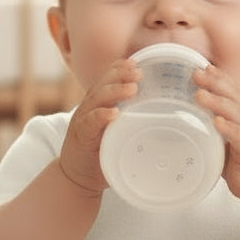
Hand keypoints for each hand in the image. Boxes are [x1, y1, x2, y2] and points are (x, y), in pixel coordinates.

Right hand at [59, 59, 141, 194]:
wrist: (78, 176)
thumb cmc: (102, 153)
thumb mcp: (118, 133)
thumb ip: (132, 123)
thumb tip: (162, 121)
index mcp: (99, 103)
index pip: (108, 78)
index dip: (121, 68)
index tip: (138, 63)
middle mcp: (90, 107)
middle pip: (103, 83)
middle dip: (121, 74)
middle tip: (139, 72)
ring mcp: (84, 120)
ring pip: (97, 98)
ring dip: (115, 91)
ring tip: (132, 88)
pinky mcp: (82, 136)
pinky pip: (91, 122)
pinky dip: (102, 116)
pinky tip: (114, 113)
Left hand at [193, 65, 239, 201]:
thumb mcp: (228, 144)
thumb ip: (215, 133)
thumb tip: (190, 127)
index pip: (233, 92)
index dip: (219, 79)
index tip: (203, 68)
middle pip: (233, 97)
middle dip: (215, 84)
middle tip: (196, 74)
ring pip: (236, 113)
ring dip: (217, 103)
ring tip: (200, 96)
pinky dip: (229, 128)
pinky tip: (217, 122)